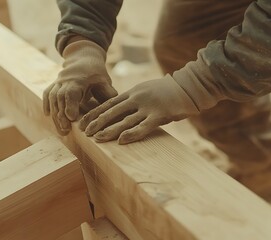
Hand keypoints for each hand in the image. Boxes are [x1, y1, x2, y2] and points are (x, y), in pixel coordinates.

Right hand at [43, 40, 116, 134]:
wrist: (83, 58)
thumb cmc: (96, 73)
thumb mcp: (104, 81)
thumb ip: (108, 95)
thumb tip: (113, 109)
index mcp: (79, 79)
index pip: (71, 92)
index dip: (70, 105)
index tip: (72, 118)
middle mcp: (65, 80)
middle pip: (59, 98)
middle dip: (61, 115)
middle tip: (66, 130)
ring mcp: (58, 82)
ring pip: (52, 98)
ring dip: (55, 115)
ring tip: (62, 131)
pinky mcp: (53, 84)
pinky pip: (47, 94)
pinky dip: (46, 104)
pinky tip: (47, 116)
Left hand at [79, 75, 199, 143]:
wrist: (188, 87)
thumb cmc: (166, 91)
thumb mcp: (145, 91)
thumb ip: (132, 99)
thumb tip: (118, 110)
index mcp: (132, 92)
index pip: (108, 103)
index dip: (94, 113)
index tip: (82, 121)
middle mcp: (137, 98)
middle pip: (112, 111)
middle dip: (97, 122)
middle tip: (84, 132)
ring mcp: (148, 106)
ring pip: (124, 120)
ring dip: (110, 130)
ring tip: (97, 138)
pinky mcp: (159, 115)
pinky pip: (143, 126)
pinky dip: (132, 134)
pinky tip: (121, 141)